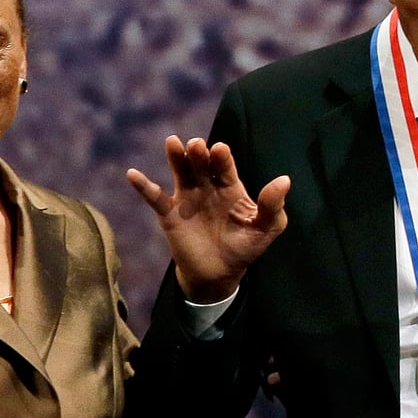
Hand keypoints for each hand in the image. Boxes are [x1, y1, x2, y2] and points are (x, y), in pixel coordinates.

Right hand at [127, 135, 290, 302]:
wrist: (220, 274)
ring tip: (173, 142)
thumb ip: (273, 206)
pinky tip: (133, 174)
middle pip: (202, 163)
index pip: (225, 166)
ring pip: (180, 172)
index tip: (220, 149)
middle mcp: (208, 186)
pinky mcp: (170, 214)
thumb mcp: (266, 228)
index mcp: (231, 187)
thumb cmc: (245, 247)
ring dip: (176, 157)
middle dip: (199, 153)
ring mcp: (187, 198)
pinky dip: (143, 186)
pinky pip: (155, 198)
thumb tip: (284, 180)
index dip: (222, 157)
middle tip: (197, 145)